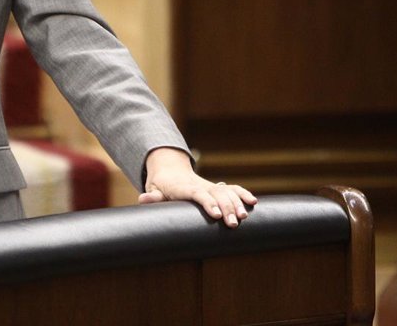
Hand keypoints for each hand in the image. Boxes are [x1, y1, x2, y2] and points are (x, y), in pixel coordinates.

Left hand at [138, 147, 256, 227]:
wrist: (170, 171)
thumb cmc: (162, 186)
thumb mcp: (154, 190)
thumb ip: (151, 197)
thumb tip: (143, 199)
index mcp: (185, 187)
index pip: (198, 194)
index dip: (207, 203)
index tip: (216, 214)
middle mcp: (200, 185)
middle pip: (216, 193)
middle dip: (227, 207)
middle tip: (233, 224)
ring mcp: (210, 186)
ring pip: (227, 191)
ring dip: (237, 203)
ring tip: (245, 217)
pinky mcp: (217, 188)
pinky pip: (233, 188)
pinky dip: (243, 193)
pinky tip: (254, 202)